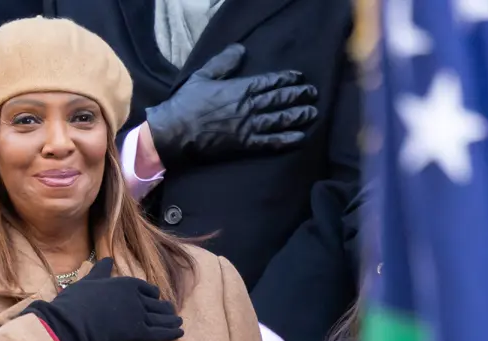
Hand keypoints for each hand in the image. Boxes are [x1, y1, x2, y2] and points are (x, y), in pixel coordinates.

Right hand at [20, 259, 182, 340]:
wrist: (72, 323)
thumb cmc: (76, 301)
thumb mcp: (89, 281)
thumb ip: (100, 271)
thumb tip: (107, 260)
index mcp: (126, 282)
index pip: (146, 288)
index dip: (152, 295)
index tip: (156, 298)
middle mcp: (136, 297)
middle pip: (156, 303)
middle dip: (164, 309)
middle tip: (172, 313)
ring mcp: (139, 314)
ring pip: (160, 318)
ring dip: (171, 320)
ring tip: (178, 323)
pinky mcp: (137, 332)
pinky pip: (159, 333)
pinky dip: (171, 333)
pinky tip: (180, 333)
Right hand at [145, 43, 318, 166]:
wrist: (175, 132)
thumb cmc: (186, 103)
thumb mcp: (203, 76)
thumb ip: (224, 63)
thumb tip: (241, 50)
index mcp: (240, 88)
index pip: (270, 81)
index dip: (287, 79)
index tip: (299, 77)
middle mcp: (249, 107)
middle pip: (280, 99)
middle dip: (298, 95)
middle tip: (313, 94)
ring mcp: (248, 126)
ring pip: (280, 119)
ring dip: (298, 116)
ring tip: (312, 113)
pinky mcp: (244, 144)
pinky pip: (270, 142)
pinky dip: (286, 140)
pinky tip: (299, 137)